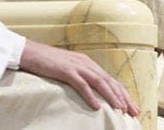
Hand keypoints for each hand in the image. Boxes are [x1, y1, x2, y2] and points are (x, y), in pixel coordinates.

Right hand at [20, 40, 139, 116]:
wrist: (30, 52)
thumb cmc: (48, 62)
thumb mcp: (69, 69)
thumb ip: (81, 76)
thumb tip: (91, 91)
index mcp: (89, 64)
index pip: (110, 80)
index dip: (122, 93)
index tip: (131, 106)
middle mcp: (87, 64)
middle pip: (110, 82)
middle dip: (123, 97)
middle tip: (133, 111)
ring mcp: (77, 66)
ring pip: (100, 83)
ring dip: (112, 97)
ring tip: (120, 109)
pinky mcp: (66, 71)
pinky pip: (81, 85)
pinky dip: (90, 96)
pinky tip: (97, 106)